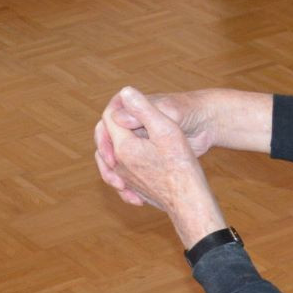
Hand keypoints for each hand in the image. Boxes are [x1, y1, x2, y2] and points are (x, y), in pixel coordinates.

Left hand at [93, 87, 225, 243]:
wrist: (189, 200)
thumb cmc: (182, 163)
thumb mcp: (166, 129)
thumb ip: (144, 109)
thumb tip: (125, 92)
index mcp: (123, 146)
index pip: (109, 118)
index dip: (119, 105)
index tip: (133, 100)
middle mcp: (118, 164)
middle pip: (104, 138)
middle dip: (111, 125)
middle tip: (124, 114)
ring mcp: (124, 179)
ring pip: (107, 158)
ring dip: (111, 146)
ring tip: (123, 137)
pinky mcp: (132, 189)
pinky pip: (117, 177)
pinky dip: (118, 167)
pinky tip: (134, 157)